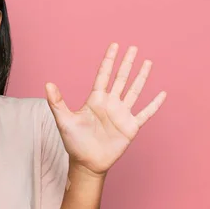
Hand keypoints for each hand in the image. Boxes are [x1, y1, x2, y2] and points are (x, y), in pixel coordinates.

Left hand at [45, 43, 165, 174]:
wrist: (87, 163)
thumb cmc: (74, 142)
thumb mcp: (63, 120)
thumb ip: (57, 102)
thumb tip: (47, 84)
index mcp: (95, 99)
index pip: (104, 75)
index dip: (109, 60)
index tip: (115, 45)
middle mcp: (110, 104)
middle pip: (121, 78)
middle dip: (127, 63)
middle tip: (133, 48)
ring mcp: (121, 114)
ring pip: (134, 91)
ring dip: (141, 77)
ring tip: (148, 63)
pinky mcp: (130, 127)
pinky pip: (145, 113)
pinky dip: (154, 104)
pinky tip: (162, 93)